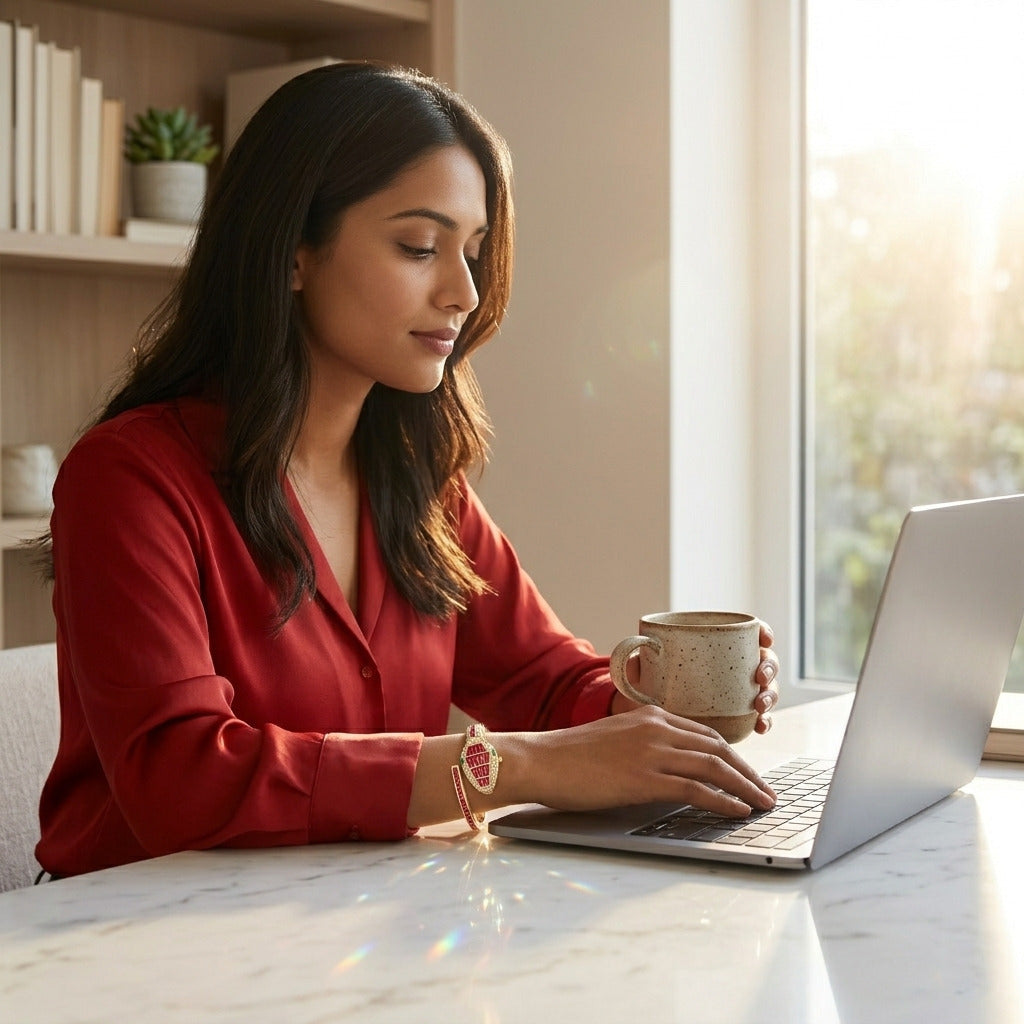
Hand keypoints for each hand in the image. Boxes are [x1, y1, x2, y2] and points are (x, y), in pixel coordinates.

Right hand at [511, 706, 776, 817]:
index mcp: (650, 716)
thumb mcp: (613, 739)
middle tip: (766, 791)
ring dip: (745, 787)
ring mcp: (652, 752)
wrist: (541, 760)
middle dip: (747, 771)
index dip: (732, 755)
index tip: (746, 773)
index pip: (705, 733)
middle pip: (718, 747)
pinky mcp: (645, 778)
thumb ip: (643, 745)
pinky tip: (738, 810)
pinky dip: (723, 800)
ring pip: (714, 766)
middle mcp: (656, 728)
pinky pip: (696, 789)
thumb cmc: (569, 756)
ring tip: (762, 803)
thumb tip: (666, 769)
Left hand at [610, 619, 780, 732]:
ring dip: (770, 695)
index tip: (764, 638)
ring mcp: (737, 692)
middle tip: (759, 677)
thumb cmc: (642, 683)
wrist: (641, 717)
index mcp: (713, 646)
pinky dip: (764, 721)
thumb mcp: (638, 668)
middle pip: (763, 660)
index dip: (763, 632)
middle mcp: (731, 667)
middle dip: (769, 667)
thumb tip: (637, 644)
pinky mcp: (736, 718)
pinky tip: (760, 726)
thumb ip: (634, 656)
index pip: (747, 633)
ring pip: (765, 689)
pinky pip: (758, 718)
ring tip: (759, 705)